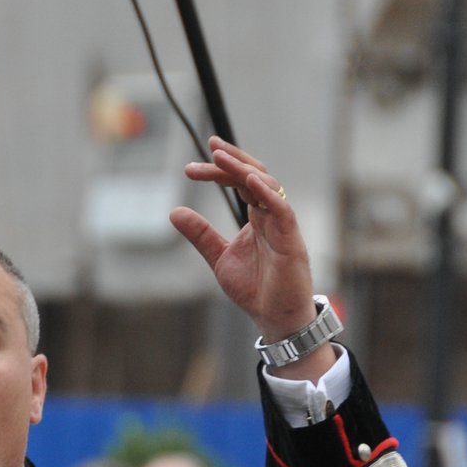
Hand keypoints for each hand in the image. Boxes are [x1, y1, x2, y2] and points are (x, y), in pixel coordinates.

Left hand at [170, 138, 327, 379]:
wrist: (275, 318)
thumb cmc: (255, 289)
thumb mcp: (219, 257)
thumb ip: (200, 234)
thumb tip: (174, 212)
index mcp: (256, 217)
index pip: (239, 182)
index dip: (219, 170)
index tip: (192, 166)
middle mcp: (271, 215)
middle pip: (254, 175)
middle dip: (232, 159)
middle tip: (209, 148)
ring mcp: (282, 225)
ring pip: (269, 185)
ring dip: (244, 169)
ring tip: (221, 159)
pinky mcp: (292, 240)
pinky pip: (282, 209)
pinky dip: (267, 193)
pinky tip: (249, 181)